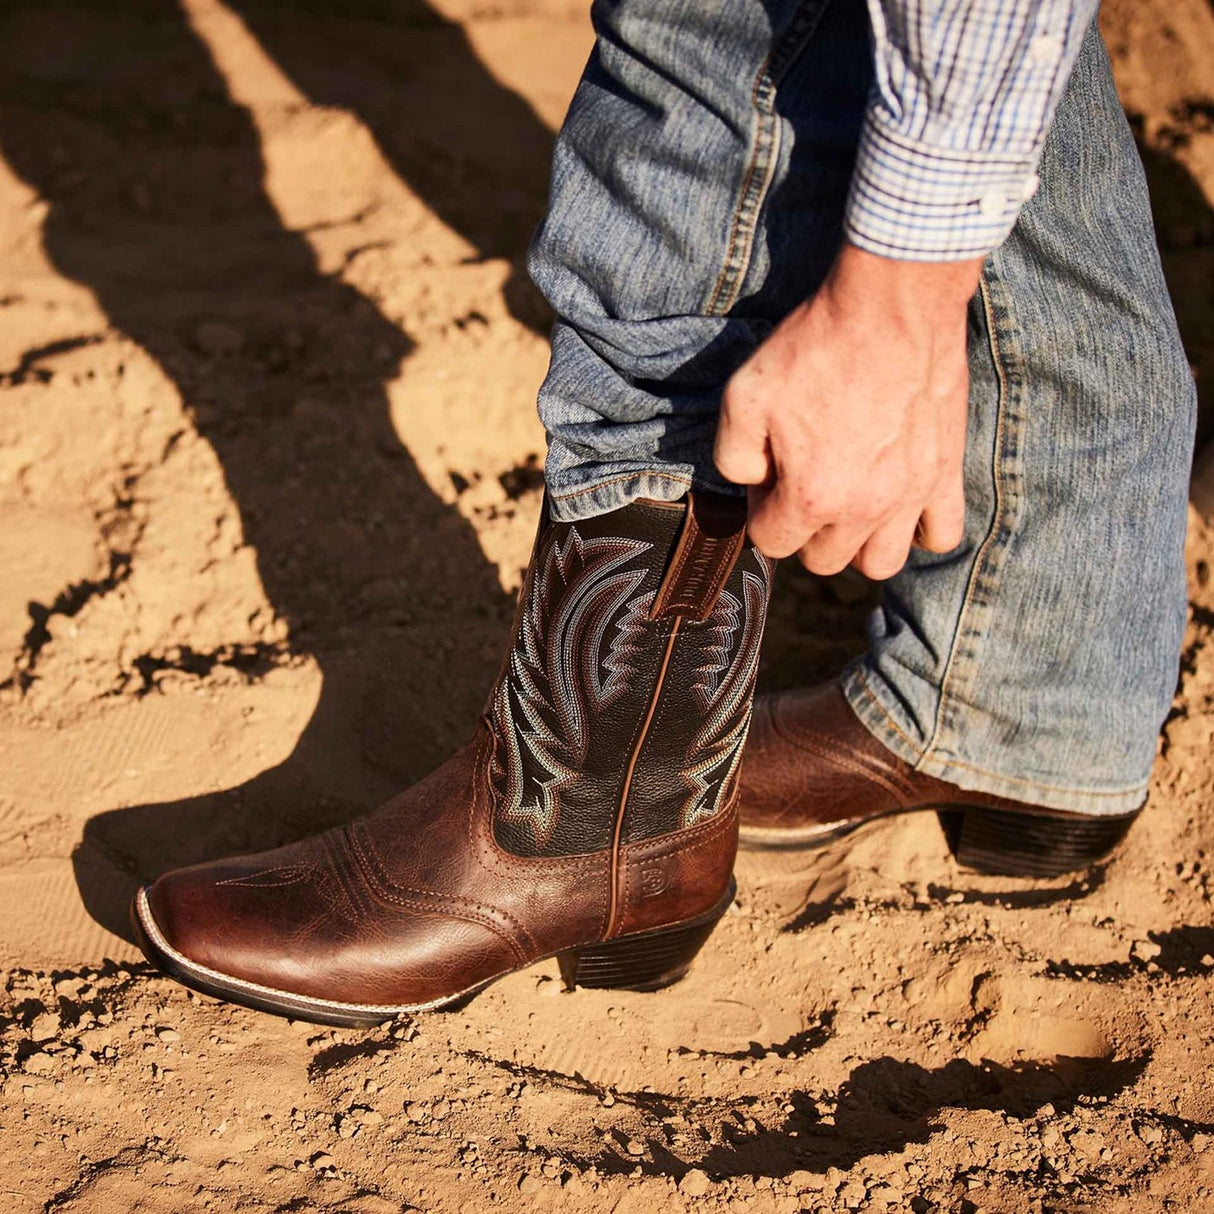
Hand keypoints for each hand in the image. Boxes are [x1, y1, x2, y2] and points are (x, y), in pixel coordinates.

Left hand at [714, 242, 980, 579]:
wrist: (891, 305)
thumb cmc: (814, 347)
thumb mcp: (743, 396)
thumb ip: (732, 457)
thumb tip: (752, 484)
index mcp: (810, 495)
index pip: (771, 541)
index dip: (760, 509)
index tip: (769, 472)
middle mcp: (864, 509)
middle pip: (823, 559)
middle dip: (804, 528)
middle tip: (806, 477)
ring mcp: (910, 496)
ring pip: (881, 563)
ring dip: (858, 543)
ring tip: (851, 500)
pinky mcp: (946, 473)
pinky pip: (942, 535)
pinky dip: (921, 529)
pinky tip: (901, 500)